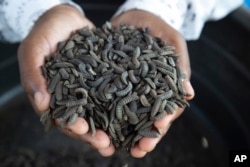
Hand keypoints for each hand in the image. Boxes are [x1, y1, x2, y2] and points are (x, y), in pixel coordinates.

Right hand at [18, 5, 114, 155]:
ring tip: (119, 140)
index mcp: (52, 95)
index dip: (71, 125)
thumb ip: (33, 74)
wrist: (66, 18)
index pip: (60, 116)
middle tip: (106, 144)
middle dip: (92, 134)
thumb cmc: (46, 31)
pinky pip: (110, 96)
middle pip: (81, 120)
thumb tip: (41, 104)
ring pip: (97, 114)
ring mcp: (87, 90)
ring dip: (107, 128)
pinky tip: (130, 116)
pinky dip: (118, 108)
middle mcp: (70, 96)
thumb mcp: (34, 49)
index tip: (83, 129)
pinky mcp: (102, 81)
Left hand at [111, 10, 194, 157]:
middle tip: (140, 149)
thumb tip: (190, 93)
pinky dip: (105, 117)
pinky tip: (101, 128)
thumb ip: (180, 66)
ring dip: (126, 133)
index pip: (167, 108)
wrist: (134, 19)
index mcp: (163, 88)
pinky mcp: (111, 86)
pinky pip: (108, 103)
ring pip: (129, 117)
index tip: (159, 127)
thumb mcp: (172, 42)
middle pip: (148, 119)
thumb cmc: (157, 30)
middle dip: (146, 135)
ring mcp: (128, 92)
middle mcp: (146, 94)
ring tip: (120, 147)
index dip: (164, 119)